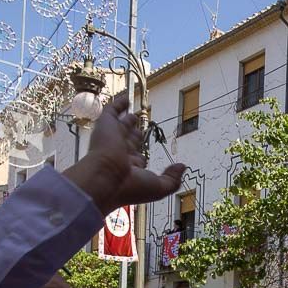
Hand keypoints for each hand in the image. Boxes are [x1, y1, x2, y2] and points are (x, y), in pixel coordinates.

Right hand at [64, 93, 186, 214]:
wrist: (105, 176)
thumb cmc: (130, 186)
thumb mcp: (159, 188)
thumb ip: (172, 179)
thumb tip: (182, 167)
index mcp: (130, 169)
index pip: (137, 160)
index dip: (141, 158)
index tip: (143, 159)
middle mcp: (120, 153)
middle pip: (130, 141)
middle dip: (134, 137)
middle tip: (139, 131)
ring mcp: (113, 138)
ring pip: (122, 126)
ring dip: (128, 120)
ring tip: (134, 116)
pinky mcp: (105, 124)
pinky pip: (112, 110)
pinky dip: (119, 103)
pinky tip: (125, 99)